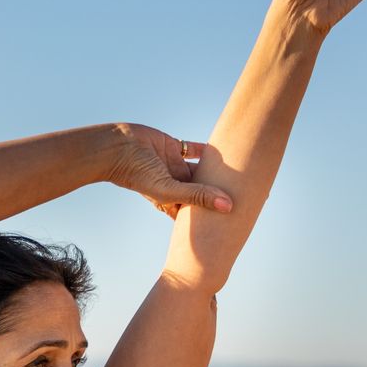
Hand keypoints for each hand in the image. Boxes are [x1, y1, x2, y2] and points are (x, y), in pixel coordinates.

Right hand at [103, 122, 233, 220]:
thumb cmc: (136, 173)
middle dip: (221, 193)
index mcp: (172, 201)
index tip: (237, 219)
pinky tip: (227, 147)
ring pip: (203, 170)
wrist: (118, 147)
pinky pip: (195, 150)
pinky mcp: (173, 148)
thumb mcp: (169, 189)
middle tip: (249, 196)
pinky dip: (209, 150)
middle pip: (204, 191)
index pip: (198, 212)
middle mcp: (175, 185)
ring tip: (243, 172)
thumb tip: (229, 207)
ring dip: (218, 170)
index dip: (215, 215)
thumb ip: (198, 196)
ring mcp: (175, 166)